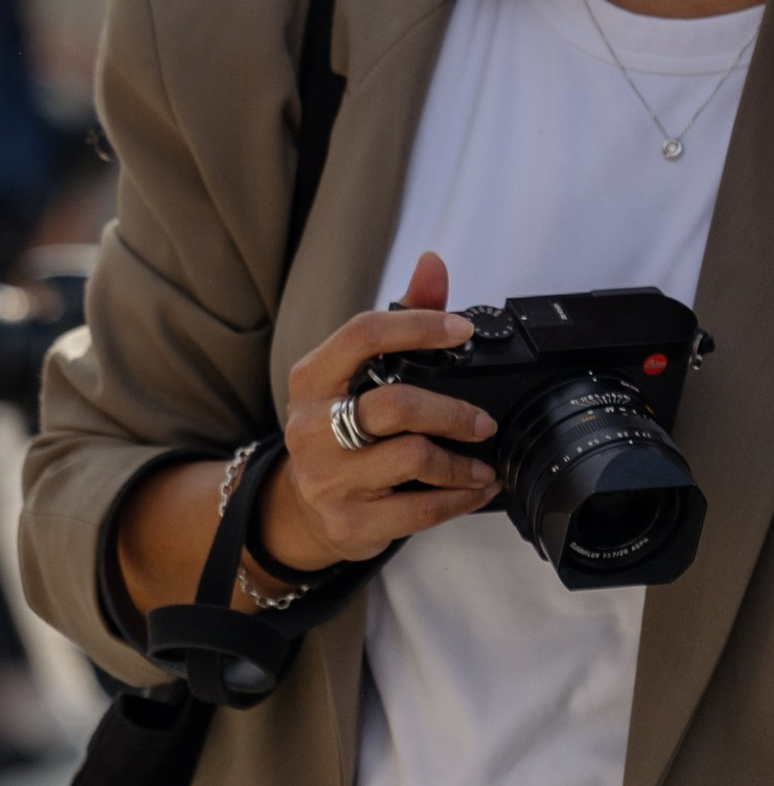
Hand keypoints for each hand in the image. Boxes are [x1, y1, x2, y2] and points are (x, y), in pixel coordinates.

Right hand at [257, 249, 497, 574]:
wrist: (303, 508)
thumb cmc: (338, 428)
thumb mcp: (355, 375)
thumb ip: (400, 319)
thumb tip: (432, 264)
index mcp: (312, 379)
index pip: (362, 335)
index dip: (419, 327)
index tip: (462, 331)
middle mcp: (312, 426)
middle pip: (396, 404)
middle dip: (453, 411)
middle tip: (483, 421)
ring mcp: (328, 477)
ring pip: (415, 458)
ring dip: (463, 463)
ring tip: (482, 464)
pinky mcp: (350, 521)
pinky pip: (421, 510)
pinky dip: (460, 499)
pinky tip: (474, 489)